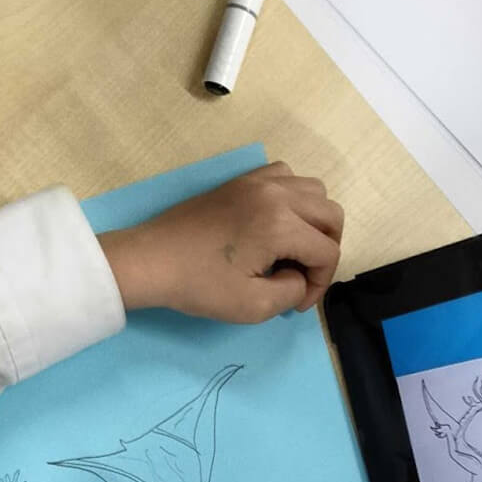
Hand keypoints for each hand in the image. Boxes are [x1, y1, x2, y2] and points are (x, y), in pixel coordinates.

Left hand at [98, 161, 343, 321]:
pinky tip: (276, 223)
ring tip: (294, 250)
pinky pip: (284, 175)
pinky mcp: (240, 181)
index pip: (327, 251)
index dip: (319, 283)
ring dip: (314, 221)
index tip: (296, 304)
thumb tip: (298, 277)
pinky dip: (292, 197)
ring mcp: (257, 181)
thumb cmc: (198, 286)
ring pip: (313, 190)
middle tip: (303, 277)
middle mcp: (276, 193)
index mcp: (281, 224)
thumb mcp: (252, 305)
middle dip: (326, 249)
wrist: (151, 260)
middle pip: (330, 214)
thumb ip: (291, 292)